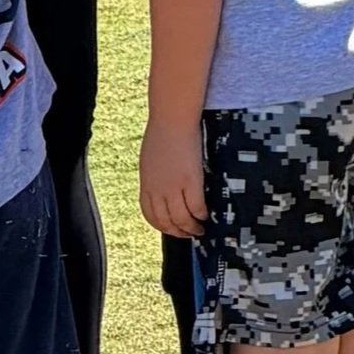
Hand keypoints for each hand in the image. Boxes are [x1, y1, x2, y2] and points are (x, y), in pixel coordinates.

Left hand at [139, 118, 207, 238]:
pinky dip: (202, 215)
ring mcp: (173, 187)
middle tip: (190, 233)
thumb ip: (153, 179)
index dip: (162, 227)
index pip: (150, 216)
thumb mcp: (149, 161)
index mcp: (146, 185)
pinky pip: (196, 207)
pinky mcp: (191, 181)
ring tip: (200, 229)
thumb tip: (159, 191)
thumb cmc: (161, 134)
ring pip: (182, 219)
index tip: (172, 230)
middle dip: (179, 232)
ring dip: (192, 228)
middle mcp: (157, 190)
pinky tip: (206, 214)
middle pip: (166, 222)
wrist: (172, 119)